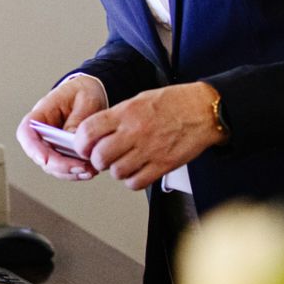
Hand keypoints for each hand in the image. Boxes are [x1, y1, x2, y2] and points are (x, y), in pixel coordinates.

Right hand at [17, 76, 107, 180]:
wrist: (92, 92)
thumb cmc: (84, 92)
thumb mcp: (85, 100)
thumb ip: (78, 121)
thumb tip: (73, 143)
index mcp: (42, 113)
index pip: (26, 132)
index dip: (32, 148)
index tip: (46, 159)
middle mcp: (42, 132)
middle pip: (39, 155)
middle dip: (59, 166)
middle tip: (82, 168)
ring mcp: (51, 144)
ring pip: (51, 166)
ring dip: (69, 173)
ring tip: (90, 171)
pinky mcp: (62, 152)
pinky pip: (63, 167)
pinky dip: (75, 172)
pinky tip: (90, 170)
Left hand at [73, 82, 225, 190]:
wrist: (203, 111)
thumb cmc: (172, 103)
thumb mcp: (137, 100)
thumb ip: (115, 117)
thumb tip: (94, 133)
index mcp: (125, 113)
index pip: (89, 131)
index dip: (80, 142)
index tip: (82, 146)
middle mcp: (135, 132)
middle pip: (100, 156)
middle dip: (96, 159)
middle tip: (101, 156)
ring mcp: (150, 150)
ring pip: (117, 172)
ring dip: (115, 170)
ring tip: (121, 162)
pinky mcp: (164, 165)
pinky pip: (137, 182)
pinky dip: (132, 180)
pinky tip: (136, 171)